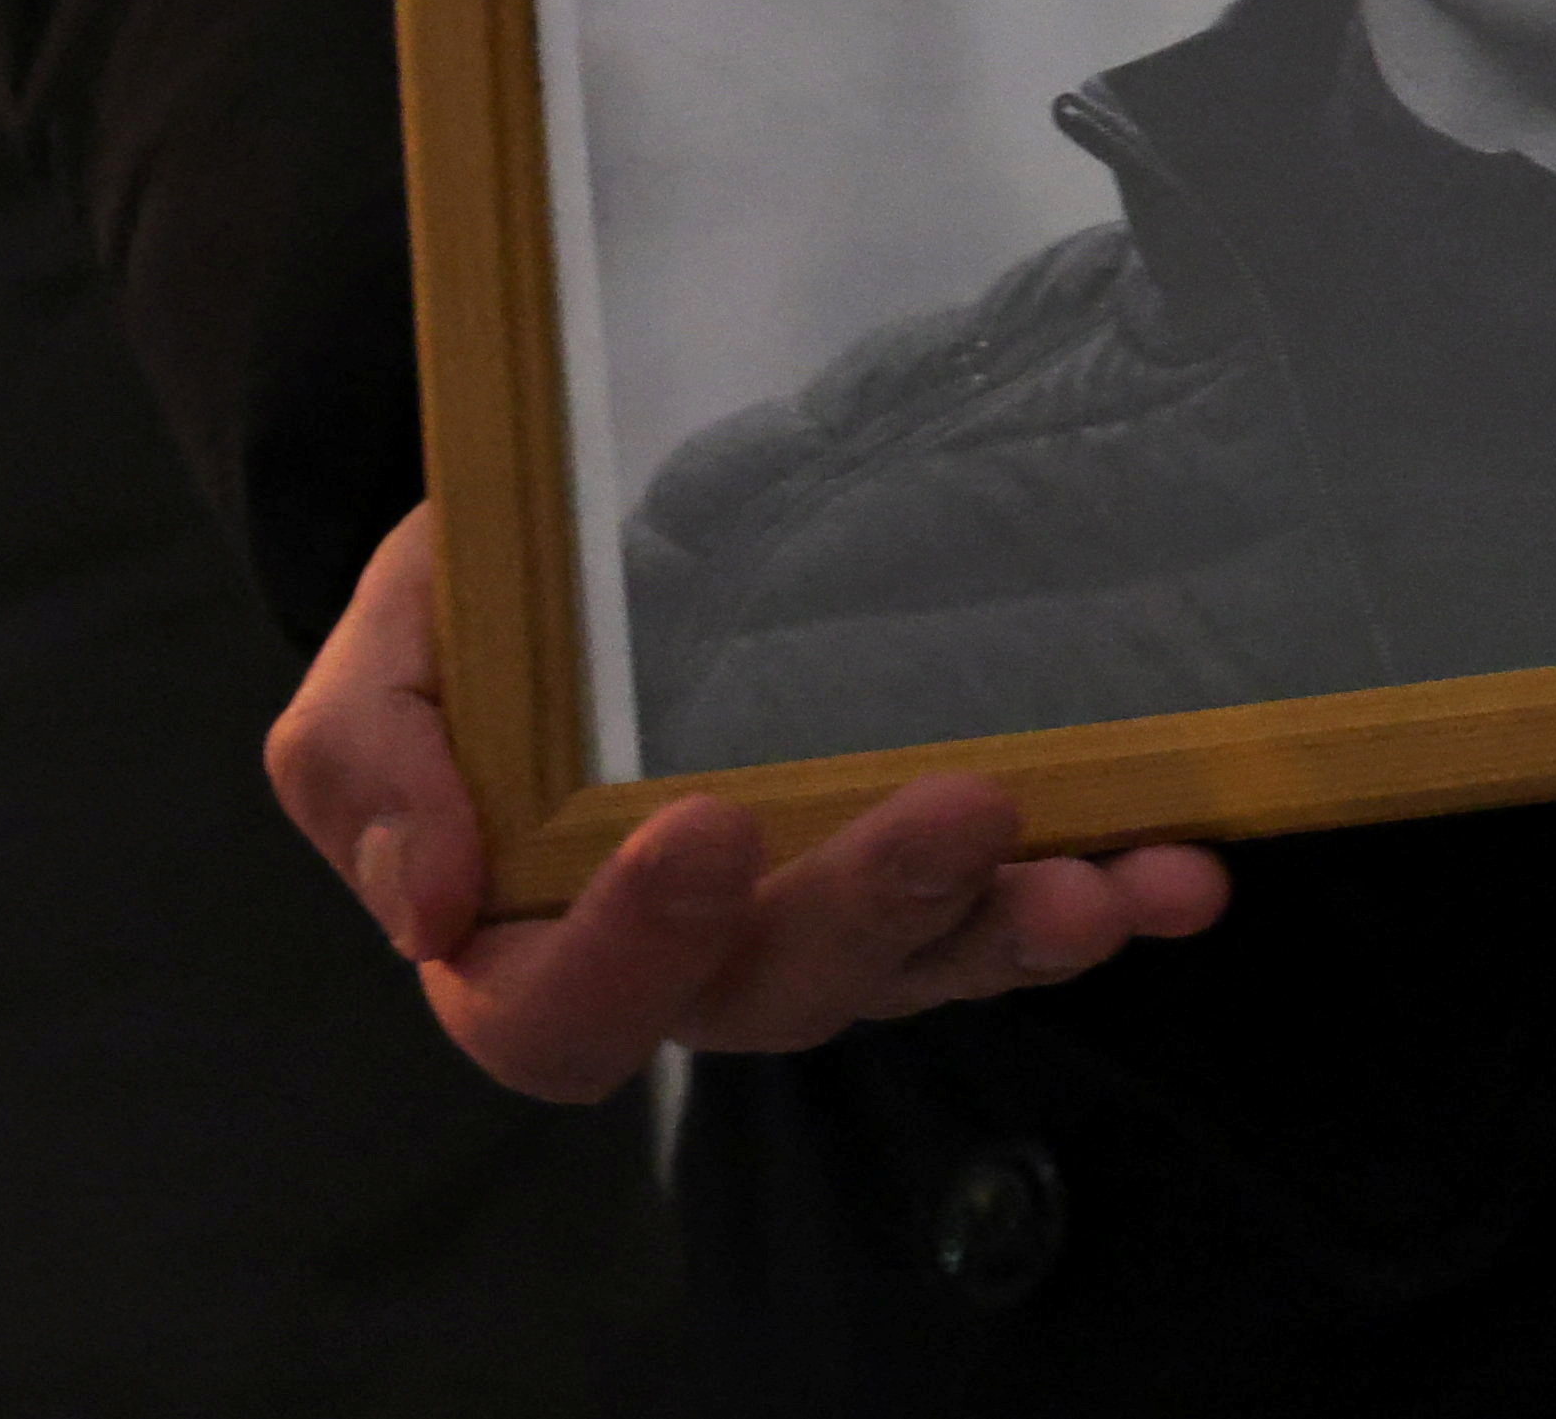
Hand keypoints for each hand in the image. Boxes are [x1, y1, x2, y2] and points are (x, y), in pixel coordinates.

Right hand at [265, 506, 1229, 1101]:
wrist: (592, 545)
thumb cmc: (475, 617)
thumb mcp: (390, 652)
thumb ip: (370, 763)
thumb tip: (427, 906)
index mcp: (525, 944)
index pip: (556, 1011)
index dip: (626, 950)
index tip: (700, 828)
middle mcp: (689, 967)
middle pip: (773, 994)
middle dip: (873, 909)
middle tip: (960, 806)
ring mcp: (822, 933)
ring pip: (919, 970)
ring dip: (1020, 932)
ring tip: (1113, 881)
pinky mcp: (932, 885)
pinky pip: (1013, 914)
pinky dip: (1106, 893)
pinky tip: (1185, 868)